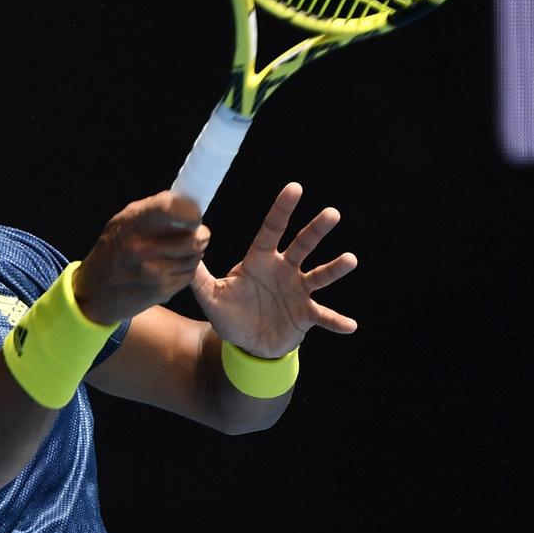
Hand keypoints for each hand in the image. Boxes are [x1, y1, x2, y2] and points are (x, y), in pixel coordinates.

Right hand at [74, 191, 209, 325]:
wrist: (95, 291)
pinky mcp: (160, 291)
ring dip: (194, 253)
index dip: (191, 213)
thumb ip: (153, 211)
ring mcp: (152, 272)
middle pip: (193, 238)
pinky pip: (188, 275)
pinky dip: (186, 270)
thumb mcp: (123, 221)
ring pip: (195, 257)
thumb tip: (187, 203)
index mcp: (132, 222)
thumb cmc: (112, 249)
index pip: (172, 210)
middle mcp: (142, 247)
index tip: (195, 216)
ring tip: (180, 250)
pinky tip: (172, 266)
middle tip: (197, 233)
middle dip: (200, 235)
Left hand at [192, 182, 356, 357]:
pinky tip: (350, 324)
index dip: (282, 209)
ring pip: (319, 275)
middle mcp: (283, 270)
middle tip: (331, 213)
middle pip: (302, 245)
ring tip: (350, 259)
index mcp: (260, 260)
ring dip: (335, 268)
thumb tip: (183, 248)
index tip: (295, 188)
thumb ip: (197, 274)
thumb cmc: (230, 314)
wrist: (247, 344)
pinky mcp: (305, 315)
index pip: (272, 229)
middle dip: (316, 229)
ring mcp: (297, 291)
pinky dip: (336, 320)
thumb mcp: (210, 296)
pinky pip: (323, 316)